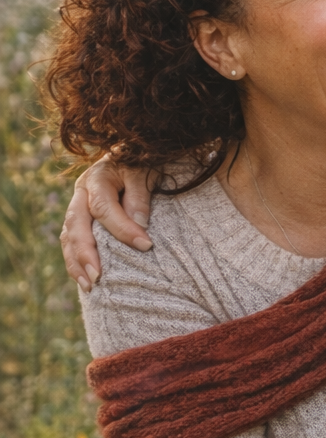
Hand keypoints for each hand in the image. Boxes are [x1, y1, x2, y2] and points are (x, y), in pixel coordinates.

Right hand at [62, 159, 155, 291]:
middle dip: (85, 253)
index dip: (123, 228)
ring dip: (76, 262)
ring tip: (89, 284)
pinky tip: (84, 278)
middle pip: (76, 225)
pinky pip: (71, 241)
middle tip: (98, 277)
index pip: (104, 207)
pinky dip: (75, 260)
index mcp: (97, 178)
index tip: (145, 246)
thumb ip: (140, 196)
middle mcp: (81, 193)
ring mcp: (77, 206)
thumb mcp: (144, 172)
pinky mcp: (79, 218)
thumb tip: (139, 225)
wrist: (130, 153)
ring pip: (68, 236)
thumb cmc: (140, 162)